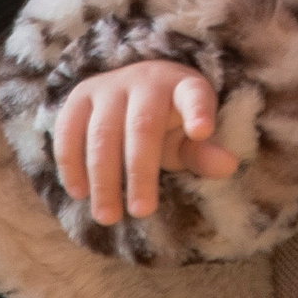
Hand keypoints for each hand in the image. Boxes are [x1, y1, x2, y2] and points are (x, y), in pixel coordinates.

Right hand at [55, 64, 241, 219]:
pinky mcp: (80, 96)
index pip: (194, 95)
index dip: (198, 111)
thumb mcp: (189, 137)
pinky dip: (71, 162)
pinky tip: (78, 192)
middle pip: (142, 126)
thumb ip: (204, 153)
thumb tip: (228, 166)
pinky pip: (69, 130)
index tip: (202, 131)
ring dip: (103, 177)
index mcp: (183, 87)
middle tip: (141, 212)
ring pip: (102, 133)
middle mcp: (145, 81)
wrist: (132, 87)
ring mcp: (109, 86)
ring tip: (108, 216)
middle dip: (140, 172)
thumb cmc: (168, 121)